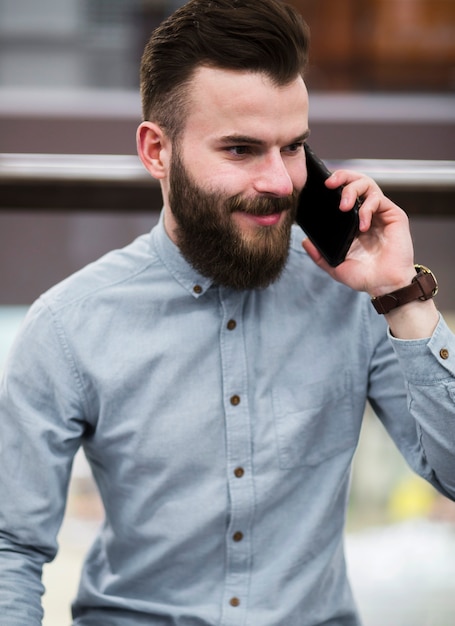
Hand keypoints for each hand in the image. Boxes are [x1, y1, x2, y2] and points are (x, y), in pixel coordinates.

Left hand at [301, 169, 416, 296]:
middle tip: (329, 183)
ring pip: (368, 184)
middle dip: (342, 176)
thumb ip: (319, 255)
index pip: (343, 193)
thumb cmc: (364, 276)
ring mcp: (380, 213)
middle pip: (356, 181)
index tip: (320, 186)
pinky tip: (362, 225)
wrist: (384, 286)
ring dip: (352, 189)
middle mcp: (367, 213)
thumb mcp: (335, 266)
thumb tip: (304, 241)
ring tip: (344, 206)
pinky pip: (379, 199)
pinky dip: (367, 208)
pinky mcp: (394, 215)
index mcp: (353, 221)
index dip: (334, 184)